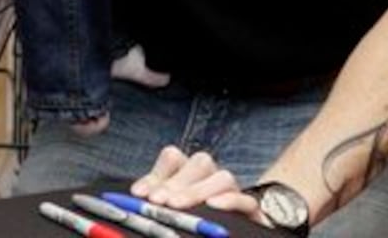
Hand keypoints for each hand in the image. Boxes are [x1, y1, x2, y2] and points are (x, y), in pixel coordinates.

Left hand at [132, 146, 265, 224]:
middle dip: (176, 182)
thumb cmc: (195, 225)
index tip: (140, 194)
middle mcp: (212, 178)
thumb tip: (136, 198)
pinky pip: (246, 200)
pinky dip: (230, 200)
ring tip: (178, 206)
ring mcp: (233, 192)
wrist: (223, 235)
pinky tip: (213, 206)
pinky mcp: (251, 212)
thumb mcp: (172, 213)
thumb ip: (157, 206)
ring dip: (198, 190)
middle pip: (198, 163)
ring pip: (222, 176)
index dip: (157, 173)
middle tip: (159, 201)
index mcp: (189, 174)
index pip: (173, 158)